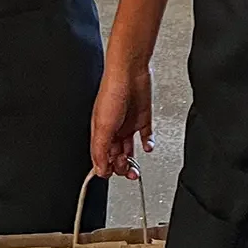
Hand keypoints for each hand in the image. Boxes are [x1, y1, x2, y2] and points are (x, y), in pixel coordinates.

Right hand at [90, 63, 153, 178]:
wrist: (130, 72)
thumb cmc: (112, 92)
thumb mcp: (102, 126)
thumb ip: (100, 150)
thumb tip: (99, 170)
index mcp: (100, 131)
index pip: (100, 156)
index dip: (105, 168)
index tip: (111, 175)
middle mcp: (113, 129)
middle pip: (116, 156)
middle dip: (120, 167)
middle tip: (127, 171)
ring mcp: (128, 124)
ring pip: (129, 149)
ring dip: (132, 161)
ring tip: (136, 168)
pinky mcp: (142, 118)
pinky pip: (146, 136)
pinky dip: (148, 144)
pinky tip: (148, 147)